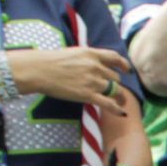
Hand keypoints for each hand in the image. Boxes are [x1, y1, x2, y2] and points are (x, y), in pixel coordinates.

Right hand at [10, 46, 132, 111]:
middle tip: (116, 91)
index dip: (124, 65)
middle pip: (115, 77)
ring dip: (119, 96)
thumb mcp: (73, 53)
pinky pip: (109, 103)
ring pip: (115, 90)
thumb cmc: (50, 62)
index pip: (115, 58)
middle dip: (116, 84)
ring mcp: (93, 81)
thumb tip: (96, 64)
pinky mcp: (88, 95)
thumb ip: (87, 58)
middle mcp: (96, 67)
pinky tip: (122, 113)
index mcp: (91, 54)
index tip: (127, 71)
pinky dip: (117, 108)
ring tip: (121, 102)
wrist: (39, 70)